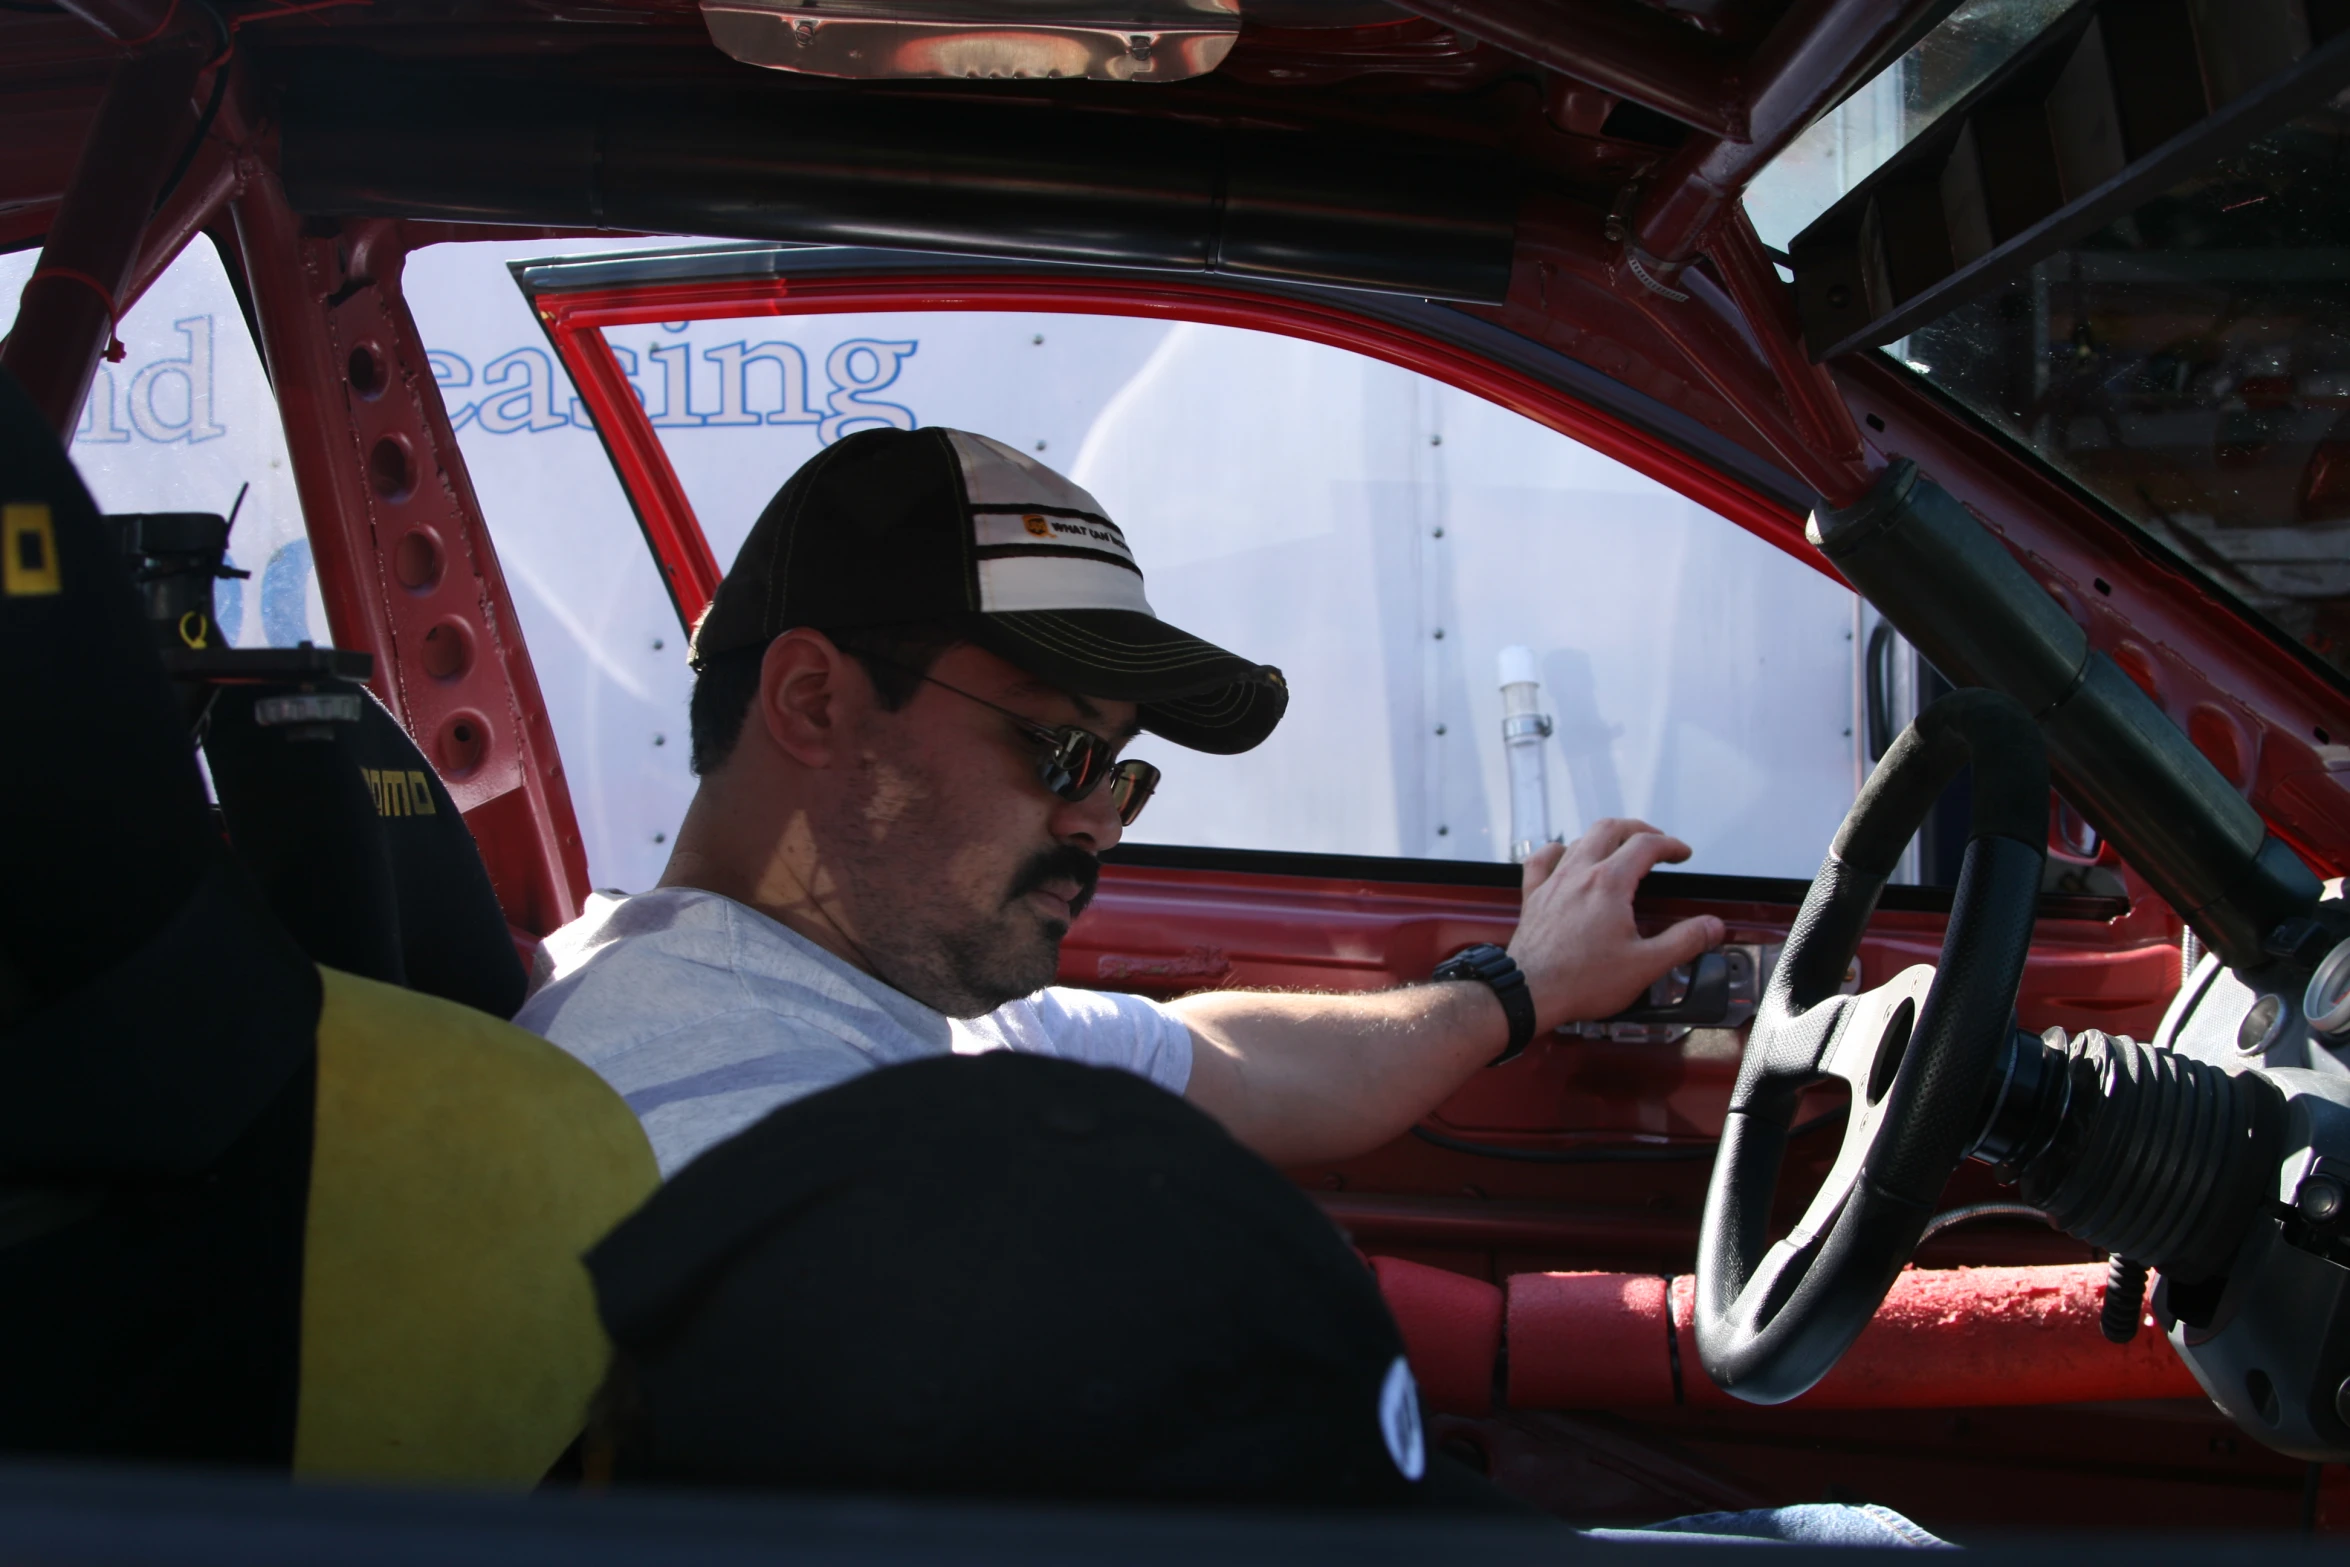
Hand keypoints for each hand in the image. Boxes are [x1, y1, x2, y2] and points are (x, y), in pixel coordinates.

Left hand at [1506, 819, 1724, 1030]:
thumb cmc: (1582, 981)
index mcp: (1609, 883)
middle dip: (1639, 829)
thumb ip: (1684, 941)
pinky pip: (1541, 859)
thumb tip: (1711, 926)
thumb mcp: (1646, 965)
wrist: (1531, 994)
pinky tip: (1565, 856)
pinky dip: (1558, 851)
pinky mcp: (1533, 897)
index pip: (1646, 845)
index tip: (1682, 854)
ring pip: (1578, 839)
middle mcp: (1578, 873)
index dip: (1670, 845)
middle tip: (1656, 843)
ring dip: (1604, 837)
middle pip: (1610, 829)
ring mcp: (1552, 882)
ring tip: (1620, 848)